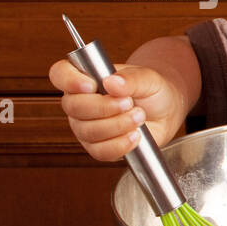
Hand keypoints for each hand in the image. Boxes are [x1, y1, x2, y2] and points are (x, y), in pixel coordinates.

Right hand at [49, 59, 184, 159]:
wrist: (166, 112)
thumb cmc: (151, 91)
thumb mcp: (147, 78)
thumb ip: (131, 79)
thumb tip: (112, 83)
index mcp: (85, 78)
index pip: (60, 74)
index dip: (69, 80)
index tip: (92, 86)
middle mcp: (79, 103)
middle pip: (73, 106)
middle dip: (104, 107)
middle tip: (129, 103)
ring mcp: (85, 126)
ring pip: (87, 131)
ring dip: (117, 125)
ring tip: (139, 117)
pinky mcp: (98, 147)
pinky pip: (100, 151)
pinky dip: (120, 144)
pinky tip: (136, 136)